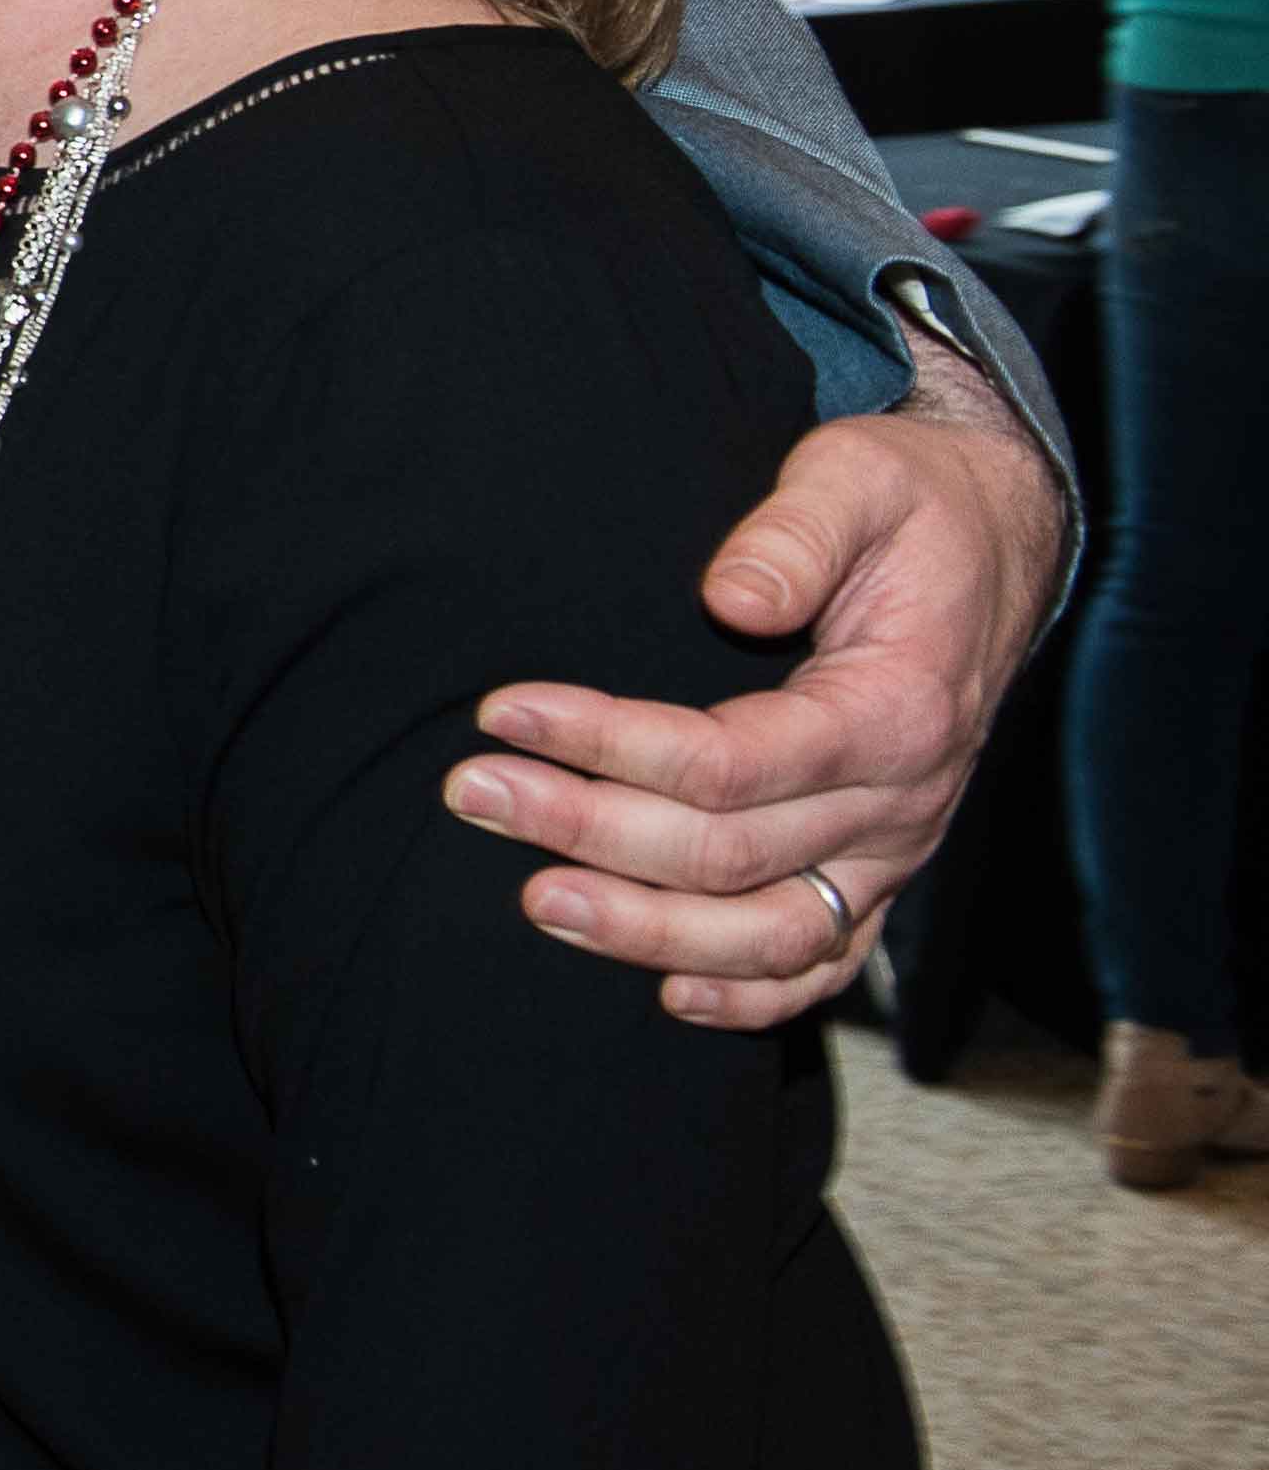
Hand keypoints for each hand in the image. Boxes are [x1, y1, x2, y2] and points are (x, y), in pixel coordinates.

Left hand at [451, 359, 1065, 1026]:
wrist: (996, 544)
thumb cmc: (912, 506)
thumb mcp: (861, 477)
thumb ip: (798, 532)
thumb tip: (729, 596)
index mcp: (897, 710)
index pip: (734, 760)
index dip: (612, 745)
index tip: (507, 712)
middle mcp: (901, 801)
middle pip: (727, 852)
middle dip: (587, 828)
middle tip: (473, 793)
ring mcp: (892, 850)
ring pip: (769, 933)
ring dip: (646, 931)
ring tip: (537, 902)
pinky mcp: (878, 872)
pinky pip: (823, 960)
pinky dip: (750, 993)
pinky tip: (666, 992)